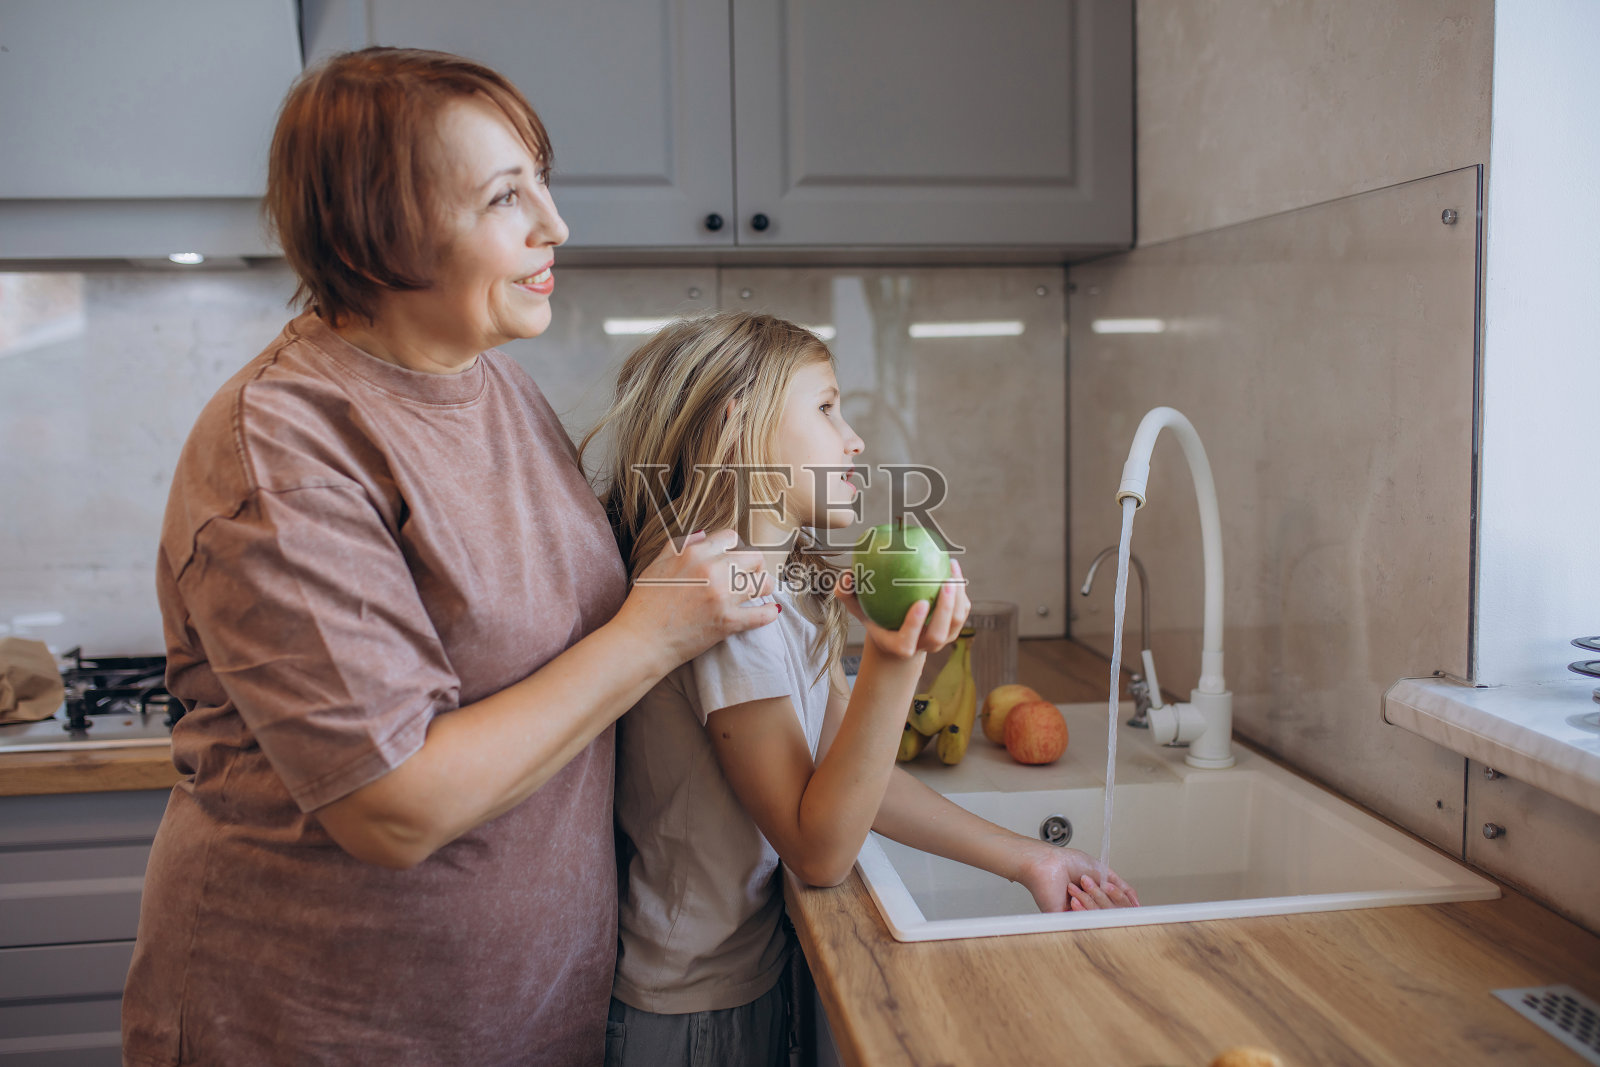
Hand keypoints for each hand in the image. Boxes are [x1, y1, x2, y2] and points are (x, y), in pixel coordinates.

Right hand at [613, 529, 780, 668]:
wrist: (640, 641)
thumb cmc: (644, 605)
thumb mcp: (656, 566)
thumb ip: (681, 546)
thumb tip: (704, 535)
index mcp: (695, 553)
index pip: (730, 537)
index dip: (733, 547)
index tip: (732, 558)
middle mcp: (713, 570)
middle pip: (754, 557)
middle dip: (754, 565)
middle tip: (749, 575)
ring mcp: (723, 597)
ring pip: (763, 582)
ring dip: (764, 586)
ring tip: (760, 592)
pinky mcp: (729, 622)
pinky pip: (763, 614)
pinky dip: (769, 613)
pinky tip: (770, 611)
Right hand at [835, 558, 970, 660]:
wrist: (897, 632)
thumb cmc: (874, 615)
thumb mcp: (857, 606)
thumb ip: (847, 593)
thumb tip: (846, 576)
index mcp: (899, 645)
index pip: (907, 643)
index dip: (915, 626)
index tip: (920, 603)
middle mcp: (923, 645)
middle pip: (938, 635)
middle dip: (944, 611)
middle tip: (945, 582)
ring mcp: (941, 638)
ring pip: (955, 622)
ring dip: (957, 597)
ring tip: (951, 570)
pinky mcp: (953, 627)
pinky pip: (962, 610)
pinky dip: (961, 591)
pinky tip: (952, 567)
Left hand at [1015, 841, 1139, 910]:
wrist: (1047, 863)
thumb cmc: (1067, 863)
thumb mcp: (1102, 871)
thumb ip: (1121, 887)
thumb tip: (1136, 904)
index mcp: (1098, 899)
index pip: (1120, 908)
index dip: (1119, 898)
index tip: (1109, 887)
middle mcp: (1090, 909)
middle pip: (1113, 913)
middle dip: (1102, 895)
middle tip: (1087, 881)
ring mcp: (1079, 917)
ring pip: (1101, 917)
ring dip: (1091, 898)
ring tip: (1075, 885)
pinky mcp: (1068, 923)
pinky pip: (1087, 922)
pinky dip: (1083, 907)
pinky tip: (1073, 897)